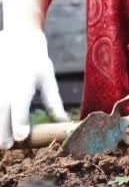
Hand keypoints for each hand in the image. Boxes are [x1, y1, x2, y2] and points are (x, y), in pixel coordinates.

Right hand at [0, 29, 68, 148]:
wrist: (17, 40)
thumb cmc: (36, 62)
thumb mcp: (48, 80)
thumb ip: (54, 103)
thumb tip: (64, 123)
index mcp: (24, 83)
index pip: (20, 106)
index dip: (20, 122)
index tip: (22, 137)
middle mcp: (5, 84)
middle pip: (1, 111)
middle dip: (2, 130)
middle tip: (7, 147)